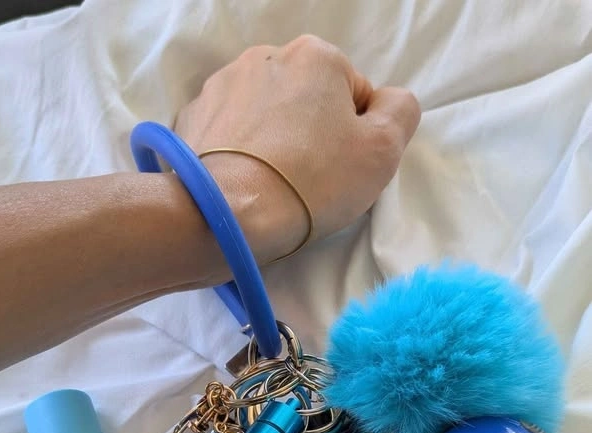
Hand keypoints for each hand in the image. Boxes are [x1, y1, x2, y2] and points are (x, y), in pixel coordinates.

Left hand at [175, 35, 419, 262]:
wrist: (228, 216)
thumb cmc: (312, 183)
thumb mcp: (382, 151)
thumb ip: (400, 112)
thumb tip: (387, 103)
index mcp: (316, 56)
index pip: (353, 95)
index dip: (355, 138)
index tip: (341, 171)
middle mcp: (265, 56)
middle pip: (306, 100)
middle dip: (311, 134)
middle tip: (309, 182)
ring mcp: (222, 85)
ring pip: (265, 115)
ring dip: (274, 142)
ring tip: (273, 184)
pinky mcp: (193, 119)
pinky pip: (229, 134)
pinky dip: (239, 153)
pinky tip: (245, 182)